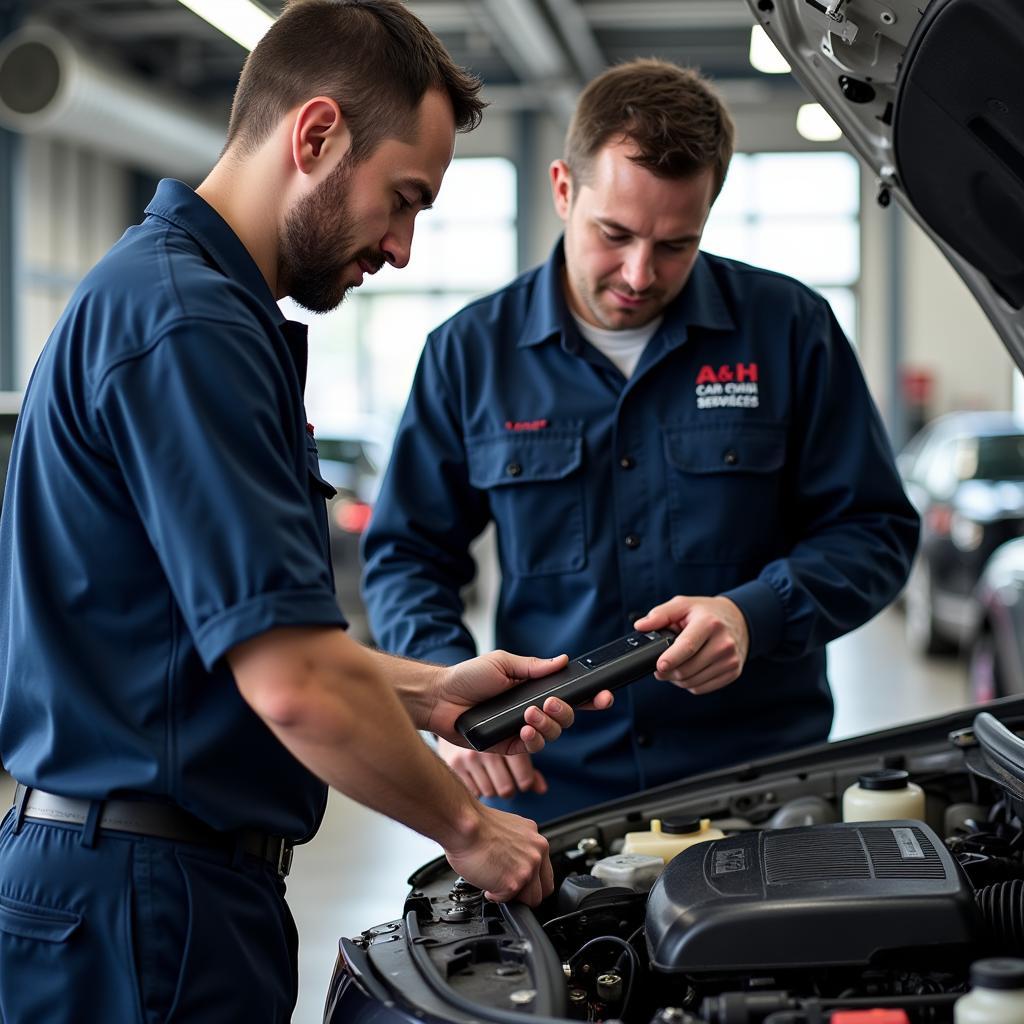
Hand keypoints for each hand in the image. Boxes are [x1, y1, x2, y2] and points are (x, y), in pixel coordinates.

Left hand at [425, 650, 613, 755]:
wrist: (441, 698)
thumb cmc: (468, 677)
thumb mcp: (502, 663)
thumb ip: (533, 666)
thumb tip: (562, 660)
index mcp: (534, 689)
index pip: (570, 695)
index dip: (590, 697)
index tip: (604, 696)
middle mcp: (532, 710)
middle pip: (567, 717)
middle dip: (567, 711)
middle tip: (553, 703)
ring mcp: (522, 729)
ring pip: (553, 734)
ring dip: (548, 724)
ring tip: (531, 713)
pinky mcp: (509, 745)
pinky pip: (532, 748)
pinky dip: (534, 738)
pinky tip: (525, 728)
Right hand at [438, 738, 546, 798]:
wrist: (455, 713)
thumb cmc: (489, 730)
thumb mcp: (511, 742)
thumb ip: (527, 767)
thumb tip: (542, 790)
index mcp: (509, 739)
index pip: (524, 780)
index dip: (525, 782)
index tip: (522, 780)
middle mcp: (489, 748)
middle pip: (507, 789)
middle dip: (508, 786)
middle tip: (504, 776)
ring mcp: (470, 756)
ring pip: (490, 792)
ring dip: (492, 787)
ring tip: (489, 773)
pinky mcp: (454, 763)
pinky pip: (474, 791)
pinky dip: (477, 787)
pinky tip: (477, 774)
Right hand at [444, 803, 552, 904]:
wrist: (463, 823)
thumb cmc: (475, 823)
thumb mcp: (508, 829)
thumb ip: (519, 847)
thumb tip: (514, 860)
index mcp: (536, 838)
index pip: (545, 870)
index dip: (532, 879)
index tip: (521, 881)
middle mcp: (537, 853)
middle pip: (544, 888)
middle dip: (527, 892)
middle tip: (509, 887)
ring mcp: (528, 869)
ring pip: (531, 900)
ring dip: (513, 896)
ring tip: (495, 884)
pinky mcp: (513, 884)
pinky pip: (508, 901)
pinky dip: (495, 896)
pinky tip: (485, 882)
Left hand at [635, 595, 748, 694]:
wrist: (739, 620)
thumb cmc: (706, 613)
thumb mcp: (683, 605)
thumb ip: (660, 614)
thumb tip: (640, 626)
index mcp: (709, 624)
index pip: (688, 647)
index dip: (671, 659)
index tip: (659, 666)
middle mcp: (723, 643)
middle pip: (687, 669)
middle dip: (668, 671)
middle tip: (660, 666)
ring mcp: (730, 660)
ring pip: (692, 682)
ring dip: (677, 679)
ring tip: (673, 667)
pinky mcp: (733, 672)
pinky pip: (702, 688)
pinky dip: (689, 683)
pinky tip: (688, 671)